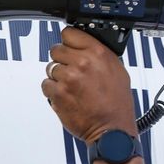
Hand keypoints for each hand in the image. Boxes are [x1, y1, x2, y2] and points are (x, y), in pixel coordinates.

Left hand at [41, 27, 136, 143]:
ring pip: (50, 68)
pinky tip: (66, 96)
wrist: (111, 130)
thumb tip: (86, 47)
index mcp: (98, 53)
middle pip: (56, 49)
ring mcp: (68, 78)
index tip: (70, 47)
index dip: (69, 42)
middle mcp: (82, 63)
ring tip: (71, 87)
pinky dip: (52, 91)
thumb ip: (99, 56)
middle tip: (71, 71)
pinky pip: (46, 85)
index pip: (70, 33)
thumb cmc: (117, 104)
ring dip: (57, 77)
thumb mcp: (117, 71)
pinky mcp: (58, 93)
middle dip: (62, 60)